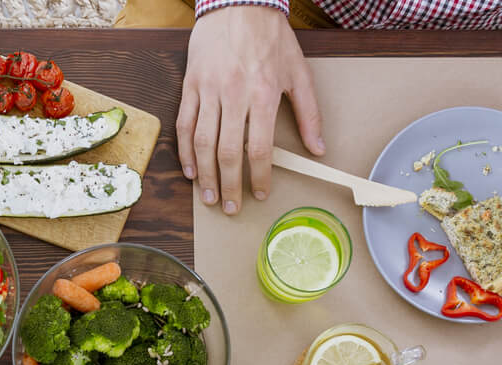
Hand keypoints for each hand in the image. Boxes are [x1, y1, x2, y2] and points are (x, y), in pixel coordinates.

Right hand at [179, 5, 324, 211]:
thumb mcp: (298, 72)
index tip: (260, 193)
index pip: (259, 148)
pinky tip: (190, 169)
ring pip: (202, 142)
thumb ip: (309, 113)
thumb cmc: (270, 37)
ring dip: (205, 175)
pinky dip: (185, 150)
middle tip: (230, 207)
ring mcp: (209, 90)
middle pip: (227, 152)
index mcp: (262, 93)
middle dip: (229, 185)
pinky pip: (184, 124)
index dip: (259, 176)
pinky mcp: (191, 84)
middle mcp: (234, 94)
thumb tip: (317, 148)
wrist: (239, 2)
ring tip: (208, 196)